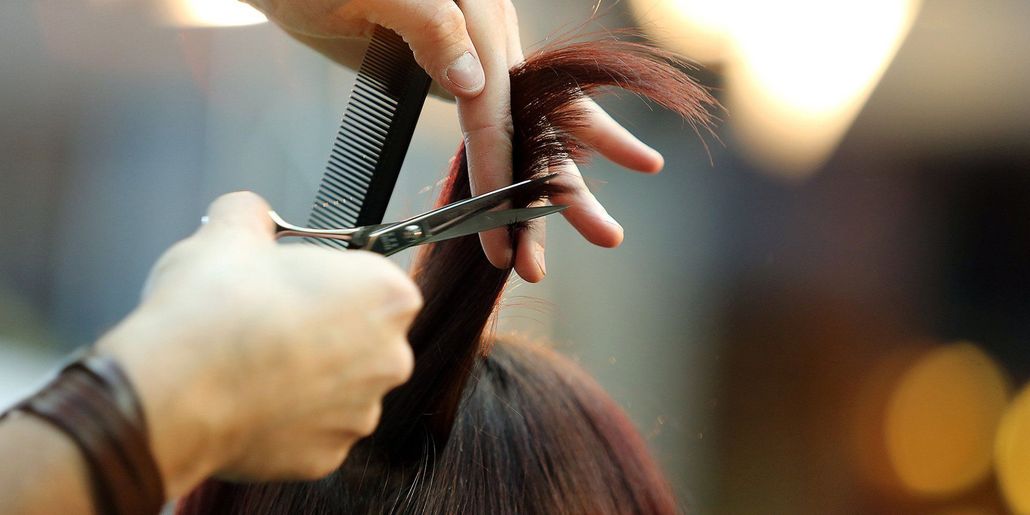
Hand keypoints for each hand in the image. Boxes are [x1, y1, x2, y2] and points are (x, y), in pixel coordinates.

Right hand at [96, 192, 419, 496]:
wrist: (172, 392)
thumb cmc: (212, 313)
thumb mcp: (228, 233)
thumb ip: (251, 213)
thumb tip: (247, 211)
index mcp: (386, 295)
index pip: (374, 279)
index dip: (331, 278)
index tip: (299, 282)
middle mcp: (389, 357)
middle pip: (363, 335)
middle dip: (325, 329)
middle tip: (273, 321)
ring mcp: (361, 412)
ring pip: (339, 386)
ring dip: (308, 376)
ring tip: (254, 362)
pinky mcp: (328, 455)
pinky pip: (313, 429)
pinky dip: (287, 417)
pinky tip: (251, 398)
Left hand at [247, 0, 664, 281]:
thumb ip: (429, 24)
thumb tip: (475, 83)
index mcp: (476, 12)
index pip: (496, 109)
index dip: (502, 177)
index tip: (502, 237)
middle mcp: (489, 32)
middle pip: (539, 121)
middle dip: (567, 187)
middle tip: (606, 236)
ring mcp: (479, 50)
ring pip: (529, 127)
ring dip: (554, 186)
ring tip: (597, 230)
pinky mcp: (460, 64)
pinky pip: (501, 120)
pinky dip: (522, 162)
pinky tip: (544, 193)